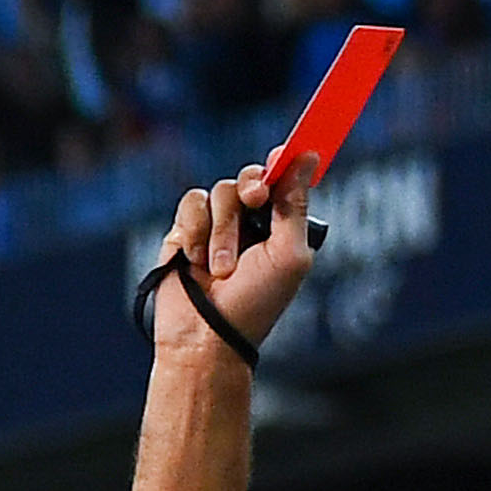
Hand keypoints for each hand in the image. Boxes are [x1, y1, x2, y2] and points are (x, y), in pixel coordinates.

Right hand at [145, 164, 322, 359]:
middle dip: (252, 186)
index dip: (281, 164)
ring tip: (220, 268)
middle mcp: (248, 223)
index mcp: (278, 227)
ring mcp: (214, 227)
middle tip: (254, 199)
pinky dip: (194, 230)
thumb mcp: (289, 254)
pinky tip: (195, 260)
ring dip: (223, 228)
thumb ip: (295, 205)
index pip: (281, 181)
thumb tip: (307, 157)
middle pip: (249, 178)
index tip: (280, 155)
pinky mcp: (183, 233)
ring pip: (219, 191)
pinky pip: (190, 204)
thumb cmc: (255, 304)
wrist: (206, 336)